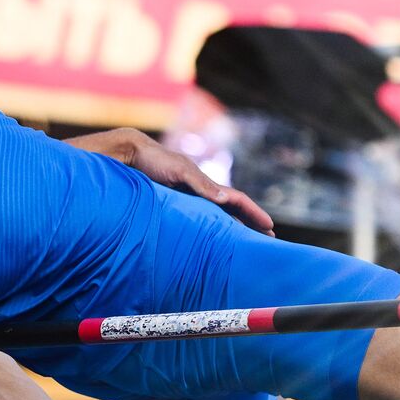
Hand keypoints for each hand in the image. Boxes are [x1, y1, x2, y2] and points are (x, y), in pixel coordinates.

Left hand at [122, 130, 274, 235]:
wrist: (129, 156)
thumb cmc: (154, 160)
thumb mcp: (179, 170)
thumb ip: (201, 184)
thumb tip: (225, 199)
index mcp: (206, 184)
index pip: (237, 200)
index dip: (254, 214)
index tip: (270, 227)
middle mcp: (201, 192)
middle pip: (232, 210)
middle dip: (250, 223)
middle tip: (268, 239)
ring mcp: (189, 200)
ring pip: (218, 217)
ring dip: (234, 228)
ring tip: (245, 244)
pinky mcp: (175, 207)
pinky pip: (201, 221)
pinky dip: (213, 231)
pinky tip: (213, 242)